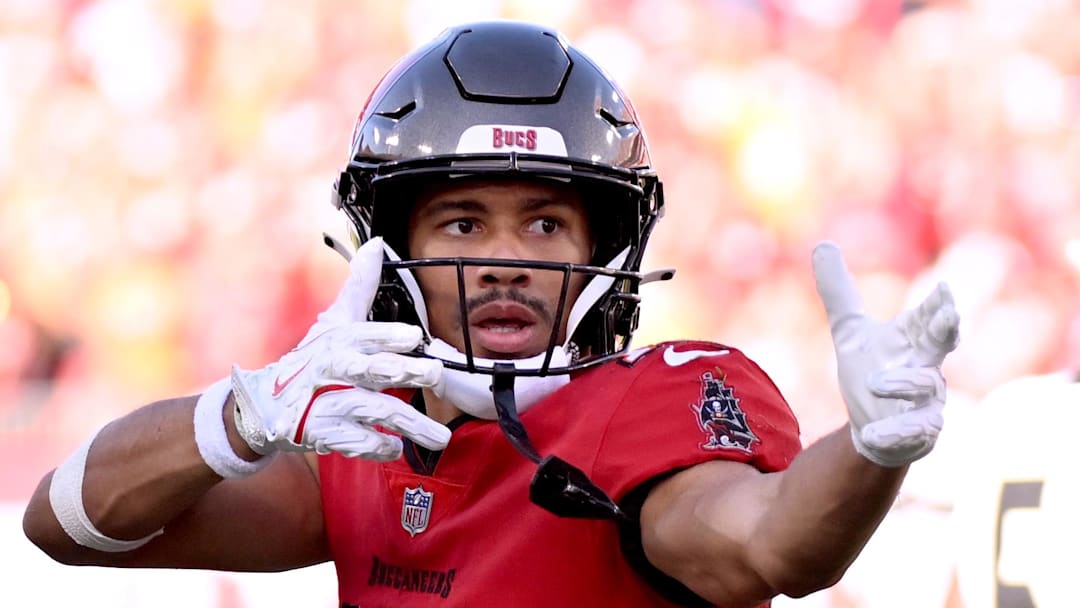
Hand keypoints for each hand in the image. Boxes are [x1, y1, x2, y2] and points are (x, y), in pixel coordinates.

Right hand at [230, 237, 449, 460]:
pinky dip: (378, 446)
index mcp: (339, 340)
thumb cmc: (310, 358)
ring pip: (374, 411)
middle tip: (434, 374)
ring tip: (440, 436)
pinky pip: (356, 442)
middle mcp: (334, 370)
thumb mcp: (333, 321)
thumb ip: (360, 287)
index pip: (366, 335)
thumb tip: (376, 245)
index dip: (388, 336)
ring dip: (410, 425)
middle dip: (403, 372)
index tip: (415, 338)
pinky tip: (396, 447)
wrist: (263, 404)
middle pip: (372, 371)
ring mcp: (327, 403)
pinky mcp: (322, 433)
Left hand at [812, 242, 959, 466]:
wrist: (871, 426)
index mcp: (912, 338)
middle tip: (948, 316)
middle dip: (945, 329)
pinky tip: (874, 435)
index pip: (928, 316)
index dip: (938, 304)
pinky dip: (896, 432)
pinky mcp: (920, 432)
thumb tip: (822, 243)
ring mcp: (927, 400)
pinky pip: (914, 431)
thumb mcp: (850, 331)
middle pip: (941, 344)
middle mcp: (926, 365)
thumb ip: (840, 292)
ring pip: (925, 388)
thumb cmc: (871, 371)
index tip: (943, 289)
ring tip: (875, 383)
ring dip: (902, 384)